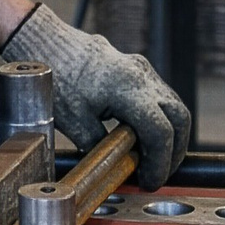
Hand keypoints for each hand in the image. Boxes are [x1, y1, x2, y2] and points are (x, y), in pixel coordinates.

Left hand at [1, 4, 192, 187]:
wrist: (45, 42)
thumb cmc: (55, 77)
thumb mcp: (73, 120)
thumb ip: (98, 146)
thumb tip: (115, 166)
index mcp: (129, 89)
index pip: (161, 132)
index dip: (159, 163)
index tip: (149, 182)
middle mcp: (142, 76)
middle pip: (180, 119)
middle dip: (175, 151)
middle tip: (158, 175)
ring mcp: (142, 69)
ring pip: (173, 106)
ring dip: (169, 136)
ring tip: (149, 160)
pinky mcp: (137, 69)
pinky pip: (160, 98)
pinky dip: (159, 120)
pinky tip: (141, 138)